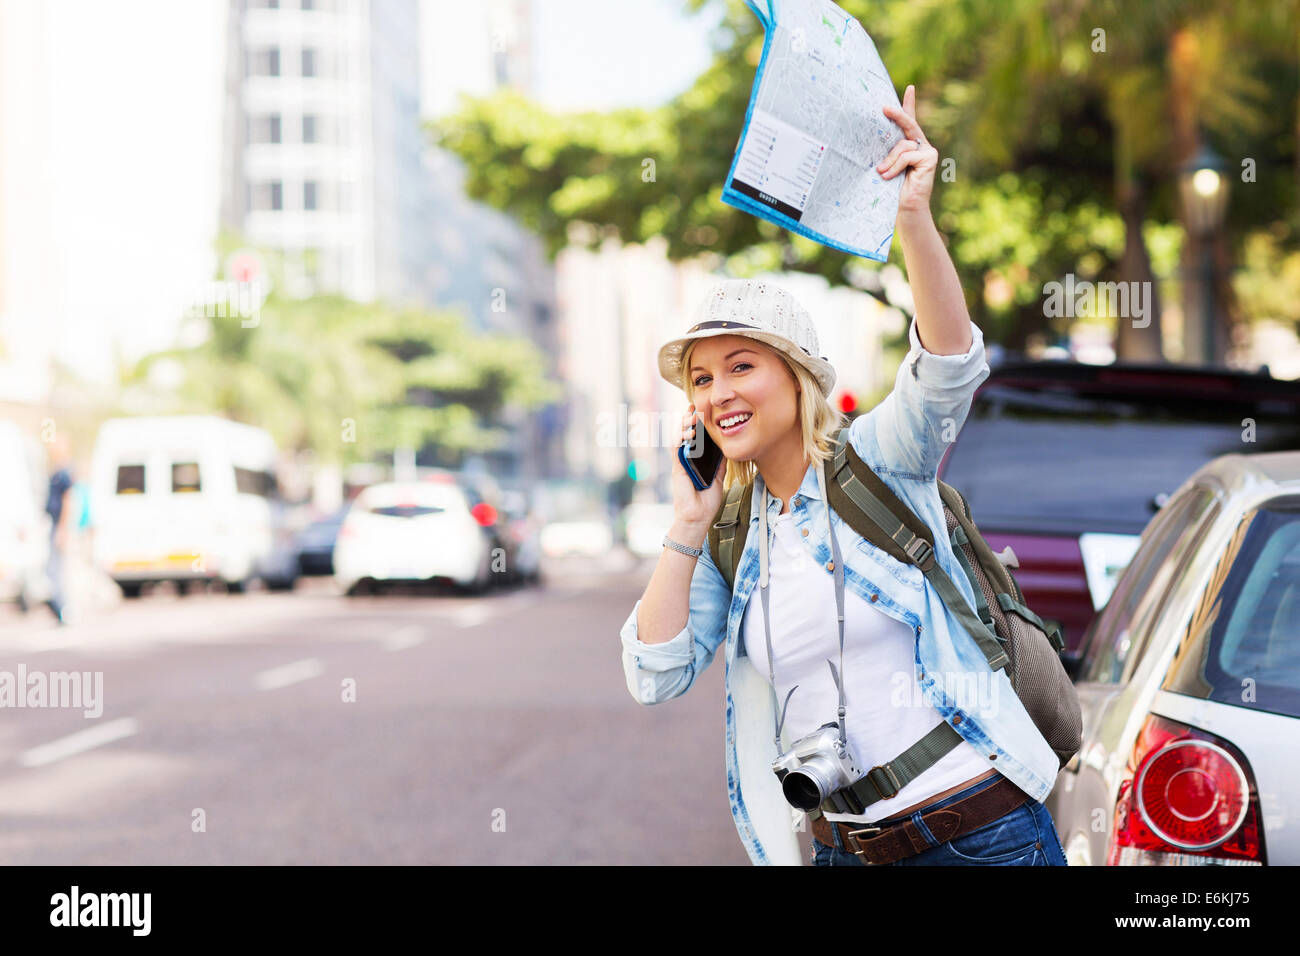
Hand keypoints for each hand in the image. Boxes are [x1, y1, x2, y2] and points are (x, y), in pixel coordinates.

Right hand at [670, 404, 726, 534]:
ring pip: (679, 439)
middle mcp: (686, 460)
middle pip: (685, 435)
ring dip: (684, 426)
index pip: (694, 439)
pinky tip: (687, 432)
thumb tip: (727, 449)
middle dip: (688, 420)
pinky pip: (676, 450)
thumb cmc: (706, 501)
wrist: (698, 517)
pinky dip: (680, 439)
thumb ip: (720, 464)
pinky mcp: (678, 469)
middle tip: (694, 407)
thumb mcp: (718, 478)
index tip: (701, 411)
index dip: (696, 424)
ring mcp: (680, 463)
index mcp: (695, 461)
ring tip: (691, 415)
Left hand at [877, 85, 938, 220]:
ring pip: (903, 145)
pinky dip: (895, 166)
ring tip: (881, 172)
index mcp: (911, 145)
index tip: (910, 88)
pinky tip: (888, 176)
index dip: (910, 104)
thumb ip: (888, 152)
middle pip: (908, 125)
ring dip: (889, 159)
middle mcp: (922, 145)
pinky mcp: (929, 158)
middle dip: (896, 115)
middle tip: (884, 108)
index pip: (910, 121)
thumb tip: (876, 139)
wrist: (906, 208)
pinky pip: (907, 155)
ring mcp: (928, 151)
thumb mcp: (888, 166)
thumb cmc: (893, 189)